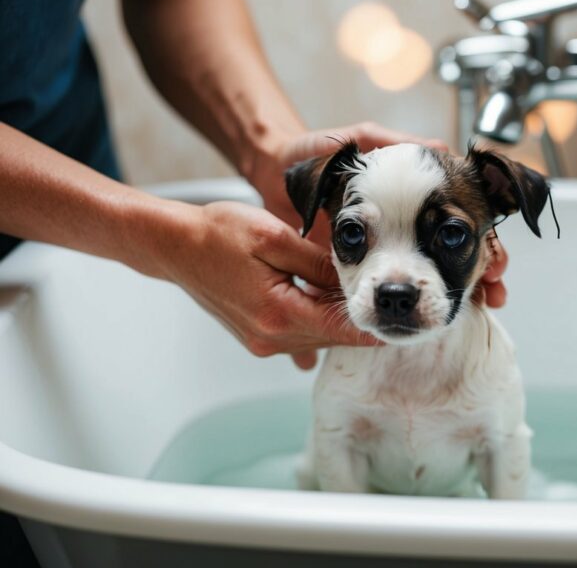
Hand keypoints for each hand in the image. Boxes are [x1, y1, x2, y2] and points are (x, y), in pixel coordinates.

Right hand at [161, 200, 378, 368]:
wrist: (176, 246)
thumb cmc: (219, 233)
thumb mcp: (275, 238)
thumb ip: (318, 263)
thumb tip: (354, 279)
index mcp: (279, 314)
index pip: (342, 331)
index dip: (375, 326)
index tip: (400, 320)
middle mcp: (272, 337)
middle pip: (333, 338)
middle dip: (359, 320)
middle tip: (388, 302)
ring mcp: (263, 342)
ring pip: (318, 338)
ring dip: (337, 320)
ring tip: (359, 295)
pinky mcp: (258, 338)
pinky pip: (300, 334)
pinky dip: (316, 320)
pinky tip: (323, 298)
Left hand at [246, 121, 508, 321]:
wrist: (271, 171)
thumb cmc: (311, 147)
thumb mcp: (357, 139)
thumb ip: (394, 144)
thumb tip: (438, 149)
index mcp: (416, 189)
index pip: (465, 217)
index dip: (487, 241)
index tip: (494, 263)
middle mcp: (409, 220)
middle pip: (460, 251)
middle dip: (484, 274)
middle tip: (494, 293)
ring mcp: (390, 245)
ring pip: (437, 275)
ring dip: (463, 295)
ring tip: (477, 308)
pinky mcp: (362, 268)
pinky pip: (394, 292)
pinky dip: (417, 308)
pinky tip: (433, 319)